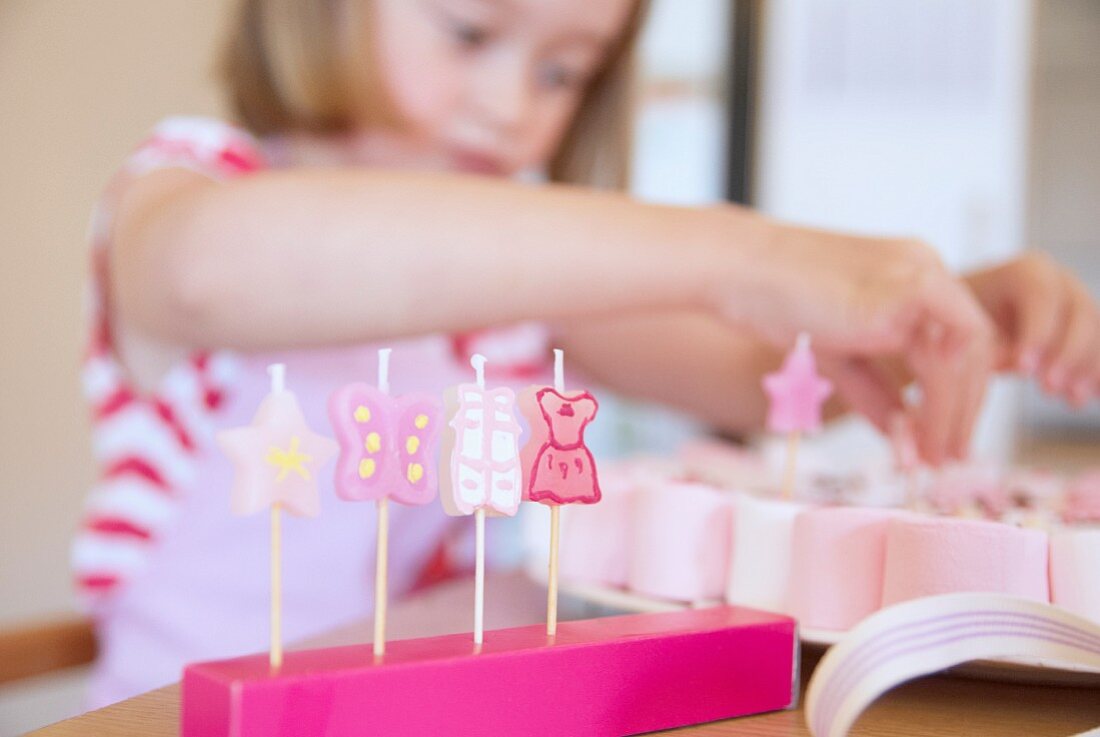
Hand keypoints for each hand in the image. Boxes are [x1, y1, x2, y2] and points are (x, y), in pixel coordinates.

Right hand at [716, 223, 995, 464]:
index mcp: (909, 273)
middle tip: (952, 456)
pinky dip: (938, 408)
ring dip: (954, 416)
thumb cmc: (771, 298)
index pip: (957, 337)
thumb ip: (873, 387)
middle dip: (966, 410)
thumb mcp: (835, 349)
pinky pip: (944, 362)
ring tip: (936, 459)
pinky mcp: (908, 293)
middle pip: (976, 347)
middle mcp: (926, 268)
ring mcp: (921, 277)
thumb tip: (902, 435)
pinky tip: (917, 440)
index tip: (943, 434)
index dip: (957, 391)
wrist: (737, 268)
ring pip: (968, 357)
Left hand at [965, 252, 1099, 407]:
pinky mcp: (1087, 327)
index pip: (1042, 295)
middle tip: (1048, 388)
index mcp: (1026, 271)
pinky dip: (1095, 375)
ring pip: (1097, 333)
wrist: (972, 320)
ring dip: (1087, 368)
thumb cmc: (962, 320)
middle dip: (1068, 354)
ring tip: (1070, 400)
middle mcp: (1061, 281)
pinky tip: (1081, 400)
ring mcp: (1079, 302)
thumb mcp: (965, 327)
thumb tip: (1013, 362)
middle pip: (1080, 313)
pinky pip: (1099, 349)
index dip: (1039, 332)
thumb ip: (988, 343)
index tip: (1024, 369)